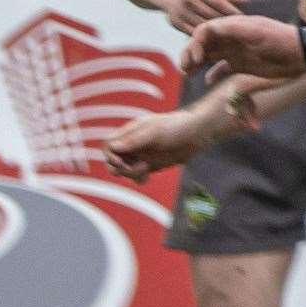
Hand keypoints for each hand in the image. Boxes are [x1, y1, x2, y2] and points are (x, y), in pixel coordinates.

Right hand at [103, 108, 220, 181]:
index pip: (108, 144)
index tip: (120, 161)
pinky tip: (146, 177)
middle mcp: (132, 144)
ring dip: (129, 174)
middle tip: (135, 167)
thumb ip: (133, 141)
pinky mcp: (150, 165)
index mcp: (129, 132)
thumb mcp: (154, 132)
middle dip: (119, 167)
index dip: (109, 155)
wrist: (197, 133)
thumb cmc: (176, 127)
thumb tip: (113, 148)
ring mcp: (140, 155)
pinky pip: (136, 176)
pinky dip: (138, 179)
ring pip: (122, 170)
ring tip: (145, 169)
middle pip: (112, 160)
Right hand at [160, 0, 245, 32]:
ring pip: (202, 25)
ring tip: (229, 34)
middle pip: (211, 15)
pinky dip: (204, 36)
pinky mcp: (175, 23)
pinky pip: (193, 32)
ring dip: (216, 31)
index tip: (242, 16)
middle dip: (225, 21)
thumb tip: (245, 1)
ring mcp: (179, 12)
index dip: (231, 10)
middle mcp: (186, 0)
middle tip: (238, 27)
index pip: (218, 2)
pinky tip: (215, 38)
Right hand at [182, 14, 305, 80]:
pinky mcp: (241, 65)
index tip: (195, 59)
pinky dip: (212, 75)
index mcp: (232, 27)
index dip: (193, 43)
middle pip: (201, 44)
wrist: (302, 54)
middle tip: (186, 68)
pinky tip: (208, 81)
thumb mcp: (255, 30)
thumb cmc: (280, 39)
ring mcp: (235, 52)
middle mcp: (230, 38)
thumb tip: (205, 30)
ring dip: (195, 63)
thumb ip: (231, 27)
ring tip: (188, 74)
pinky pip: (221, 69)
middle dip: (189, 54)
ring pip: (208, 56)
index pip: (203, 31)